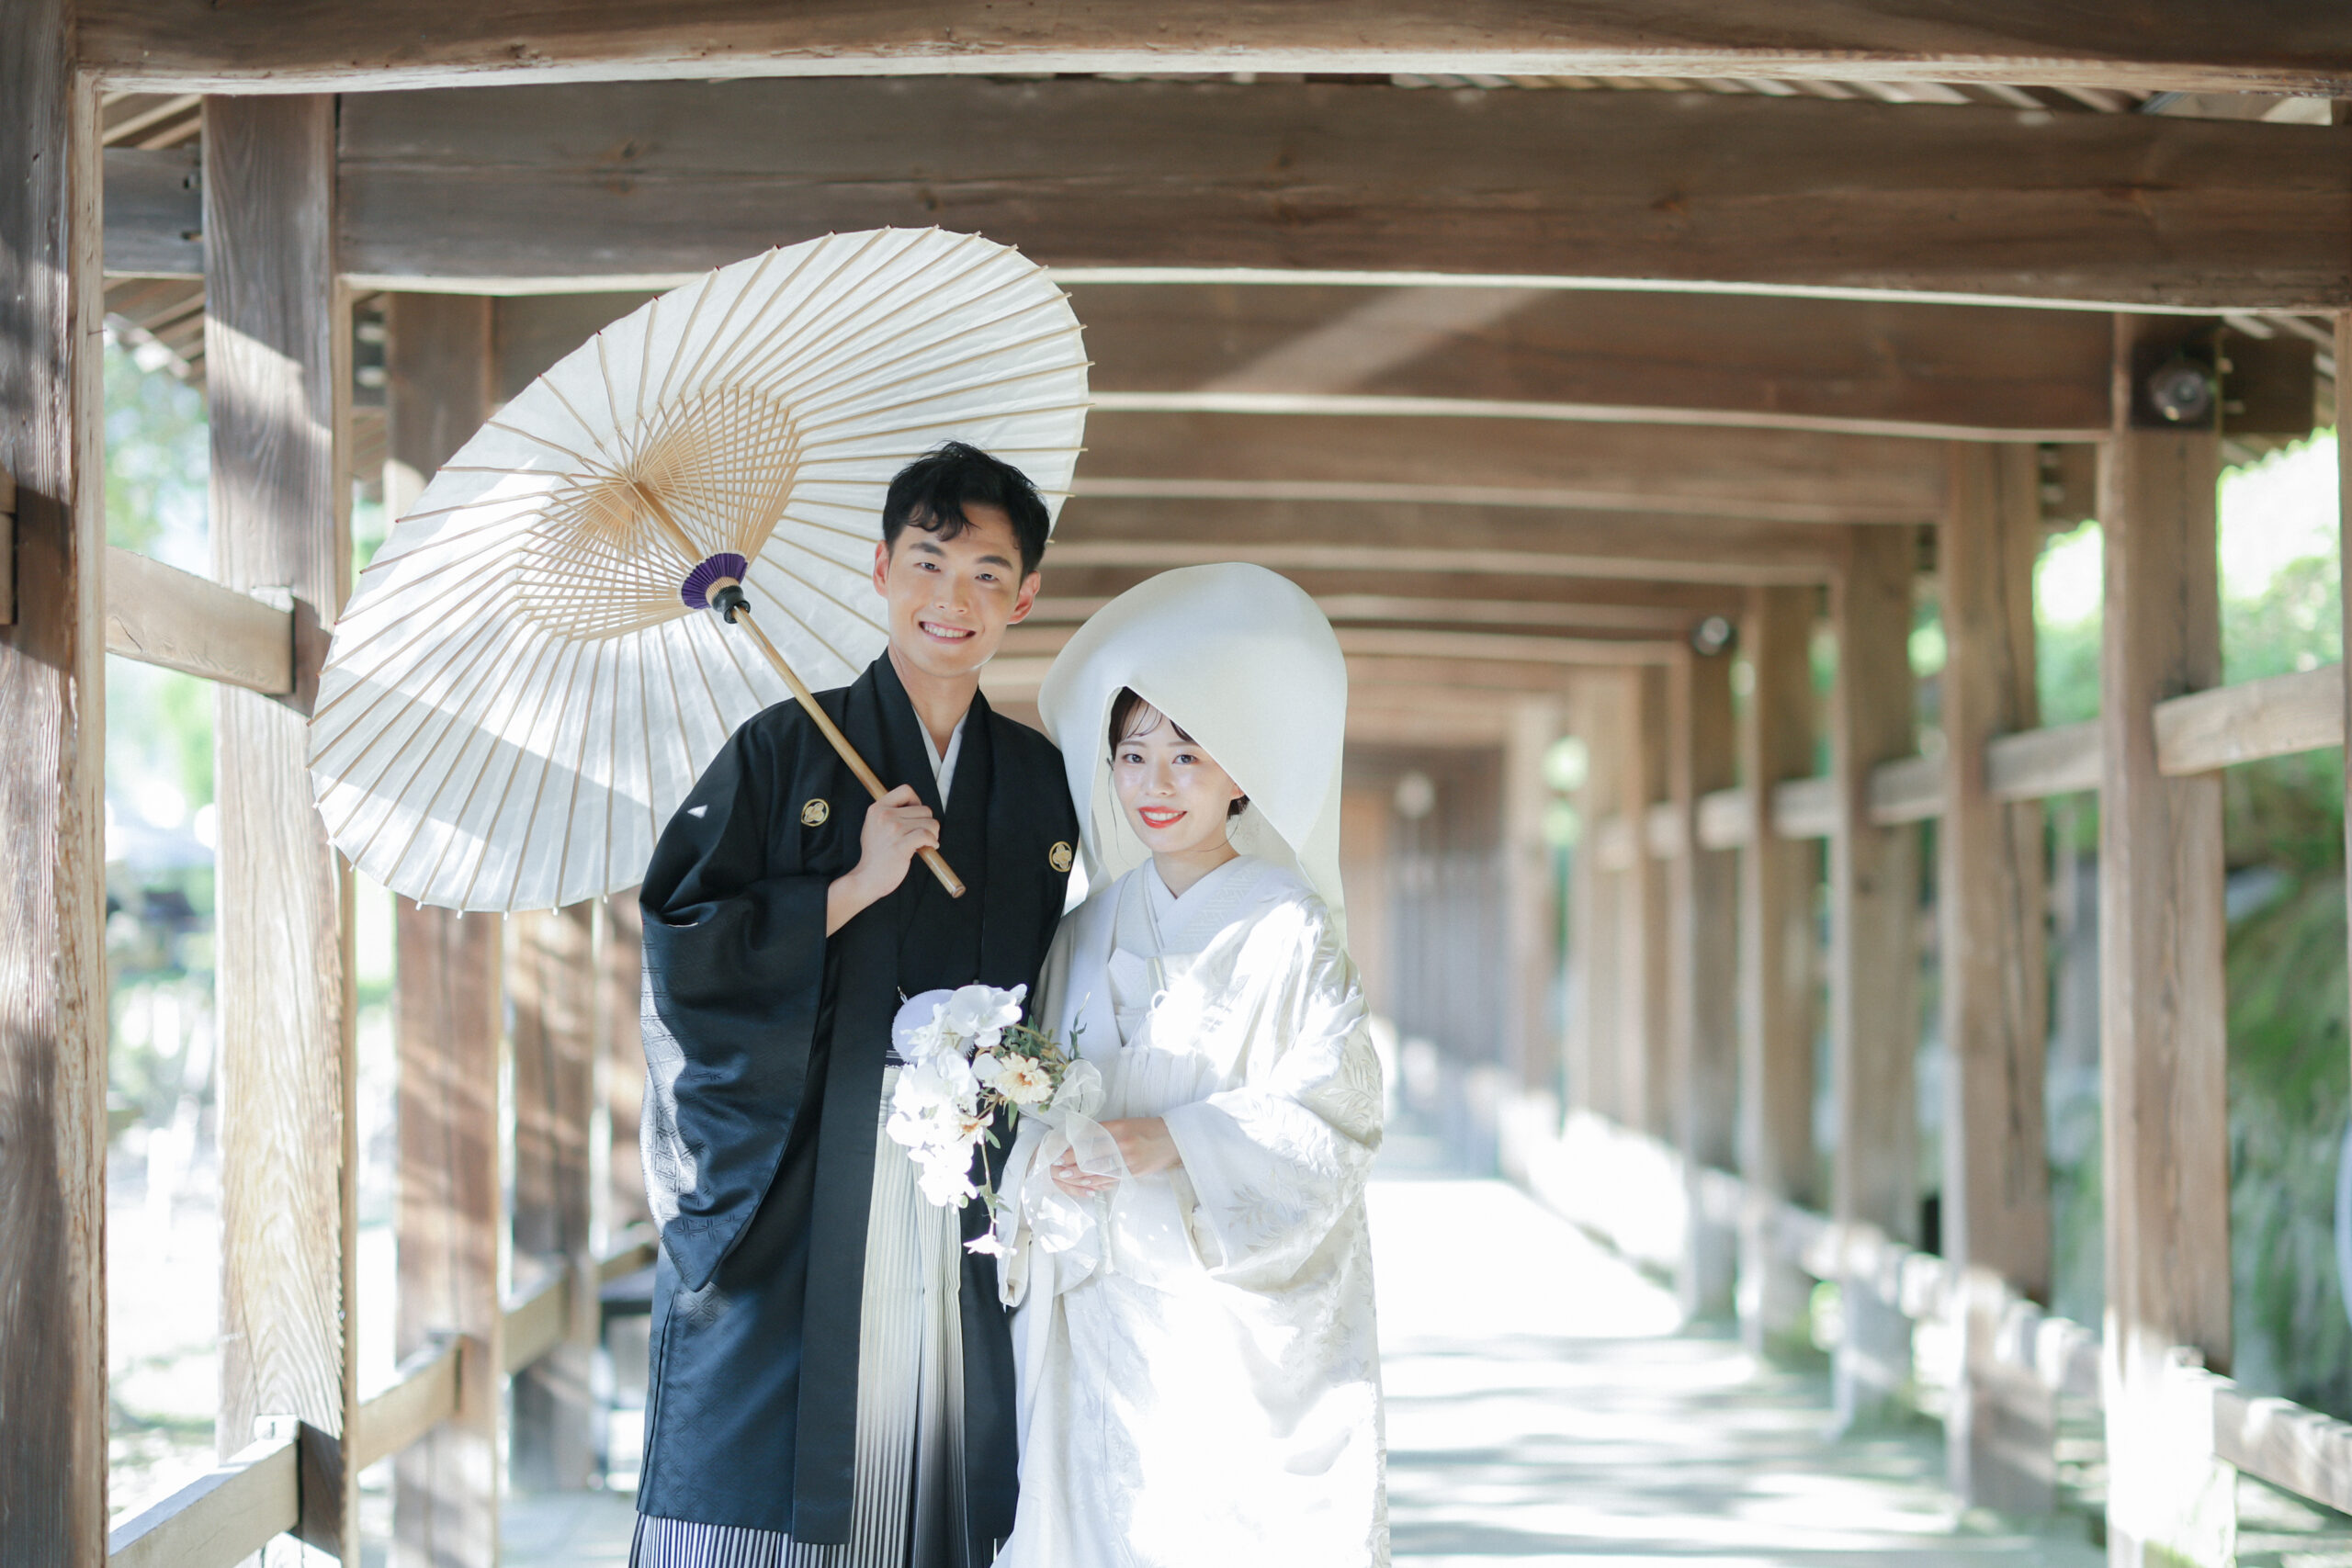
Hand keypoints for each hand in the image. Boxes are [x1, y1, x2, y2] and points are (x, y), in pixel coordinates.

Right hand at [825, 785, 936, 934]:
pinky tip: (929, 847)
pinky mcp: (901, 845)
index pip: (906, 790)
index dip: (916, 802)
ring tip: (923, 844)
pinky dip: (933, 842)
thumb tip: (914, 806)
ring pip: (930, 823)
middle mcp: (885, 816)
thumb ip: (889, 813)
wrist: (867, 878)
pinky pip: (927, 835)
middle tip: (920, 836)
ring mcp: (893, 830)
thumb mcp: (874, 825)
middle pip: (924, 809)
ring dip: (932, 834)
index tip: (915, 817)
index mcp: (877, 808)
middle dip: (928, 823)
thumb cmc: (875, 854)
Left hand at [1048, 1116, 1179, 1196]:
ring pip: (1100, 1170)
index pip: (1090, 1138)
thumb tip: (1083, 1138)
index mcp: (1119, 1128)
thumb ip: (1107, 1130)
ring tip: (1068, 1177)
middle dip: (1073, 1163)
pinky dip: (1099, 1182)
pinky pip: (1113, 1179)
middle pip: (1092, 1156)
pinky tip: (1088, 1184)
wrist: (1174, 1139)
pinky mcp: (1135, 1172)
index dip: (1073, 1146)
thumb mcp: (1127, 1124)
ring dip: (1082, 1175)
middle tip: (1058, 1167)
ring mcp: (1129, 1160)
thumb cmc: (1148, 1129)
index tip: (1060, 1151)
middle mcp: (1123, 1144)